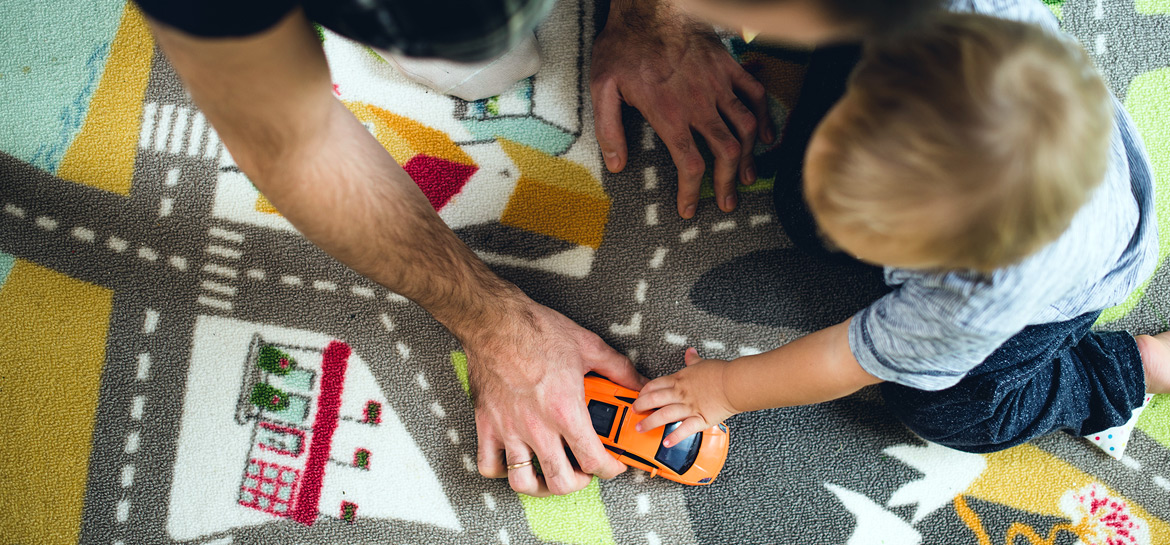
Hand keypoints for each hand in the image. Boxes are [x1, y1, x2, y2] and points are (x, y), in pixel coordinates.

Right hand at [468, 298, 647, 495]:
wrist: (494, 320)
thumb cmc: (535, 330)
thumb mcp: (588, 346)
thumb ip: (618, 369)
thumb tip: (639, 384)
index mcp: (565, 410)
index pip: (593, 459)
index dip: (609, 469)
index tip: (612, 465)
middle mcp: (537, 426)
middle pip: (561, 480)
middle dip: (579, 482)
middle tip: (584, 471)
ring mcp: (509, 429)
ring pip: (523, 481)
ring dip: (541, 485)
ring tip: (550, 475)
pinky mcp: (487, 425)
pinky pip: (490, 465)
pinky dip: (502, 471)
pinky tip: (515, 460)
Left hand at [590, 0, 773, 218]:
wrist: (651, 8)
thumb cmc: (624, 45)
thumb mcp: (602, 87)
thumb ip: (609, 129)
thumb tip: (617, 165)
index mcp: (670, 115)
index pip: (690, 165)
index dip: (693, 193)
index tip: (690, 209)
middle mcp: (700, 104)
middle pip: (725, 154)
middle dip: (728, 184)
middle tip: (729, 203)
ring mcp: (719, 85)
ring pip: (746, 129)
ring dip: (750, 157)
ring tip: (748, 177)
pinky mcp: (729, 68)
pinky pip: (755, 95)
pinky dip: (765, 118)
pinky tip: (767, 137)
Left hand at [632, 347, 738, 446]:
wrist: (735, 383)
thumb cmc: (720, 373)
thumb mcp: (703, 363)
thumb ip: (693, 360)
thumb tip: (690, 352)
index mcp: (680, 380)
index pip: (655, 385)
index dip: (644, 392)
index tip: (638, 396)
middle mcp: (681, 393)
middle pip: (654, 399)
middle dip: (641, 406)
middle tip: (634, 412)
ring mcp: (689, 407)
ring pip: (664, 415)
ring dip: (650, 422)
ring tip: (640, 428)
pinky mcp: (700, 419)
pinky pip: (684, 429)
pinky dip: (674, 437)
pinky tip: (666, 442)